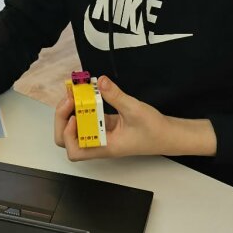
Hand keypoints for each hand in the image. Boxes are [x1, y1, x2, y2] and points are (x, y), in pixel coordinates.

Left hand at [54, 76, 215, 160]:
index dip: (68, 135)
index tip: (74, 116)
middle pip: (69, 140)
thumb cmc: (155, 132)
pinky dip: (84, 105)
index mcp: (105, 147)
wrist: (169, 135)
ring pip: (77, 126)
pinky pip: (89, 116)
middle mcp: (100, 142)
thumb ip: (116, 95)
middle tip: (70, 99)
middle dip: (63, 119)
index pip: (75, 151)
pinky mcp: (106, 124)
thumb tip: (100, 82)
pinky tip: (86, 92)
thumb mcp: (135, 110)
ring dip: (72, 110)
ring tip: (76, 91)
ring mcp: (102, 133)